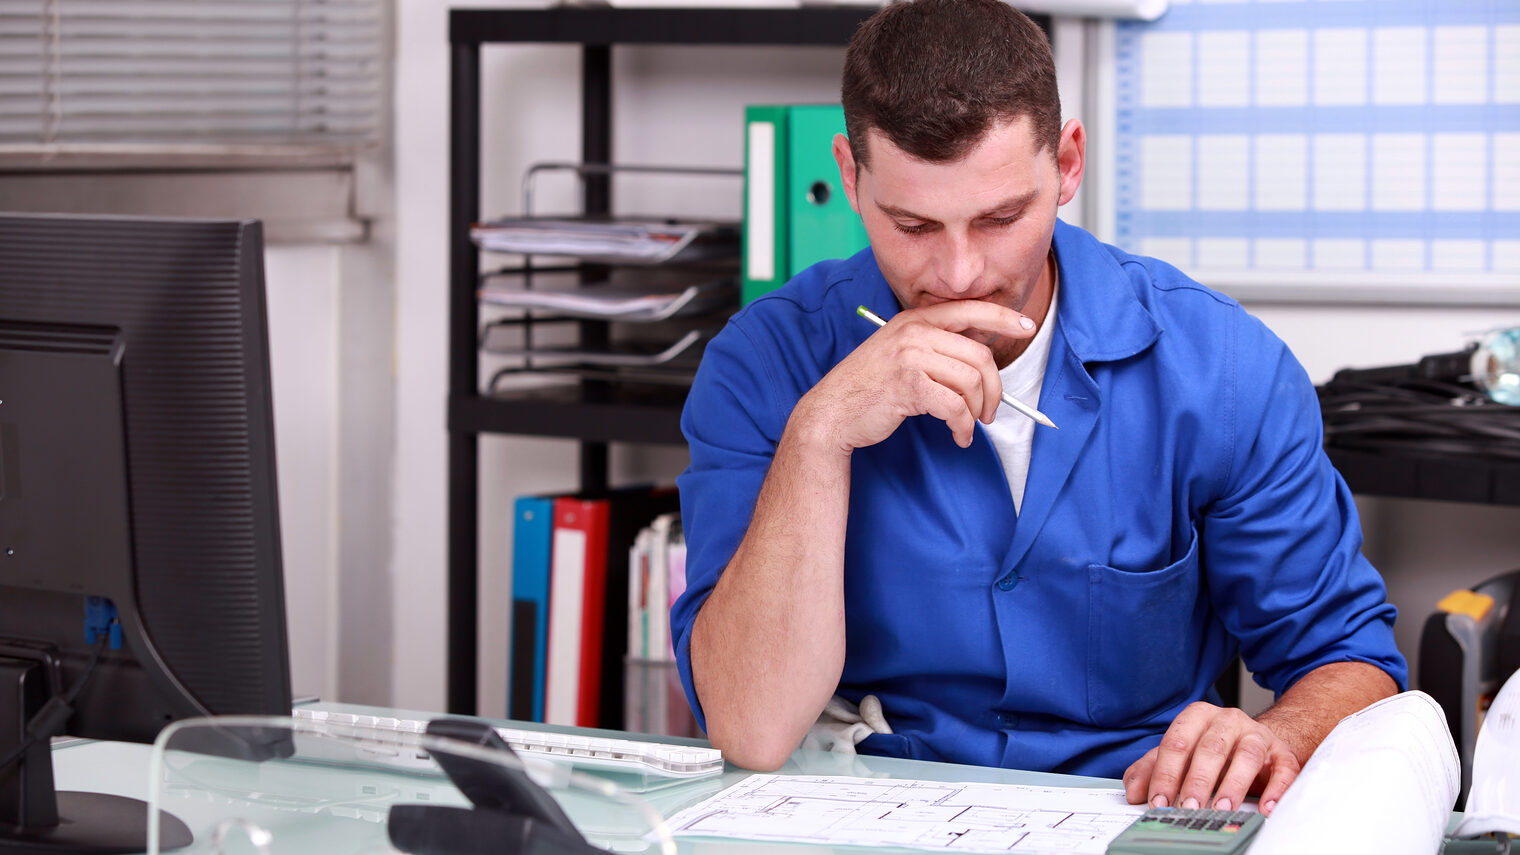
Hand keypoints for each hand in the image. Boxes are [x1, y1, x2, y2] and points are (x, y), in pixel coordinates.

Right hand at [793, 300, 1035, 451]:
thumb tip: (982, 356)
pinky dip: (963, 426)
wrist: (832, 411)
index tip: (1025, 327)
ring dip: (977, 411)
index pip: (969, 310)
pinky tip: (958, 436)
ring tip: (969, 426)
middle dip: (994, 389)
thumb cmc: (870, 388)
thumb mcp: (901, 353)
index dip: (1002, 318)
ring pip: (971, 381)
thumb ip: (935, 346)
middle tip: (990, 412)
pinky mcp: (909, 385)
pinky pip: (955, 406)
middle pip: (979, 355)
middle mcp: (914, 331)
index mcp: (914, 319)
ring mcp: (910, 356)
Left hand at [1122, 702, 1301, 815]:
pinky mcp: (1282, 753)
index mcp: (1197, 716)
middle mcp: (1227, 720)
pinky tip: (1266, 808)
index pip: (1176, 743)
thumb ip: (1152, 769)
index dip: (1165, 774)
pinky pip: (1284, 769)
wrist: (1257, 743)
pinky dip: (1276, 789)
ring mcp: (1257, 735)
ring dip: (1233, 784)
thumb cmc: (1213, 751)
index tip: (1158, 802)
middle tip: (1187, 809)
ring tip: (1222, 808)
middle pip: (1210, 749)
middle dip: (1197, 782)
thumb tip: (1134, 793)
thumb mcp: (1180, 754)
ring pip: (1247, 755)